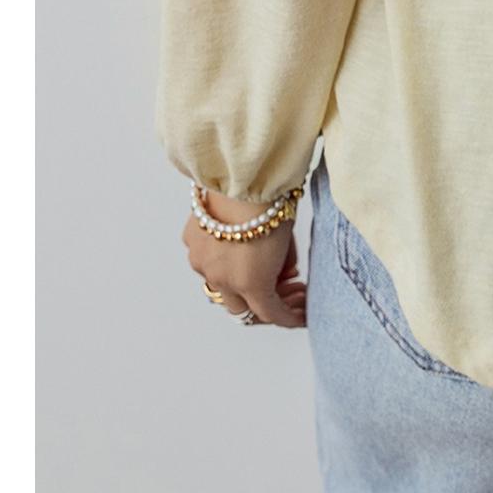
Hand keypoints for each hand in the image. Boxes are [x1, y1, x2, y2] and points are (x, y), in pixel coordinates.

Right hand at [182, 189, 307, 329]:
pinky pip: (205, 261)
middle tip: (287, 289)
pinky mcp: (191, 242)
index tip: (300, 315)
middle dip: (265, 303)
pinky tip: (238, 247)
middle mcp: (222, 279)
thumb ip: (284, 264)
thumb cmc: (272, 204)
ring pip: (219, 287)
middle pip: (241, 308)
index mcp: (251, 283)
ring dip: (239, 285)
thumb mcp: (288, 240)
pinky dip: (221, 261)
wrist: (241, 175)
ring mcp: (202, 262)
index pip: (270, 314)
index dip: (288, 317)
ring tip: (262, 269)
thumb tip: (284, 274)